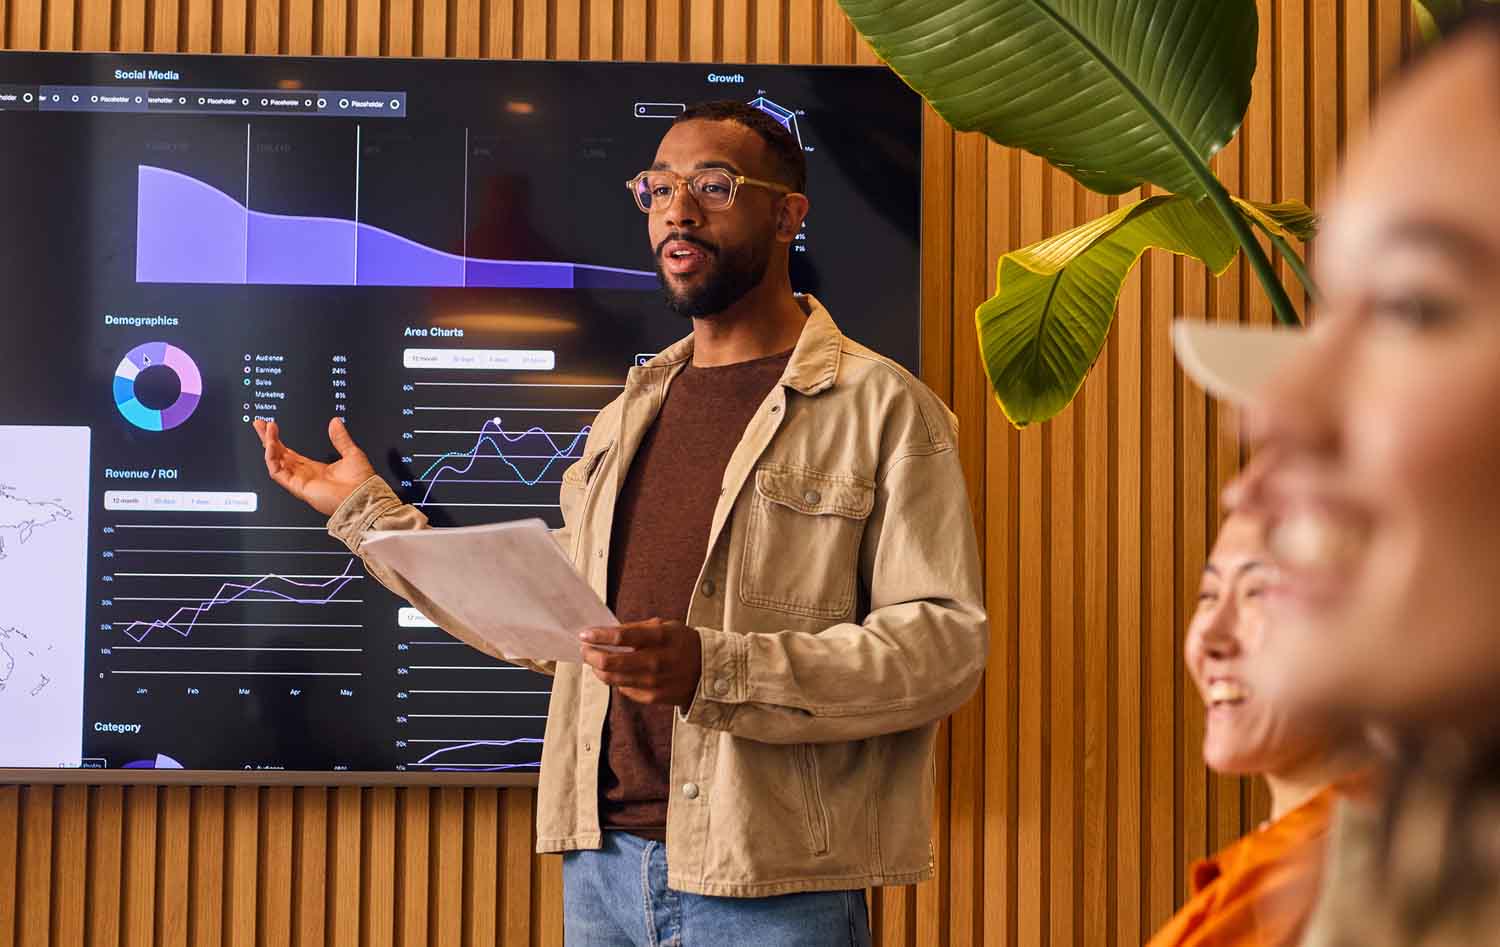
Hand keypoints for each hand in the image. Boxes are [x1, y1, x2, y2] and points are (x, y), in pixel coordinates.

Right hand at [252, 417, 377, 516]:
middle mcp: (305, 475)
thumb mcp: (351, 453)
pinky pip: (278, 473)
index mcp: (316, 469)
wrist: (363, 498)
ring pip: (276, 462)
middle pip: (279, 455)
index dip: (279, 440)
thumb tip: (335, 422)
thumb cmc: (361, 483)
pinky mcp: (297, 487)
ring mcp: (300, 481)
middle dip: (268, 439)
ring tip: (266, 429)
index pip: (290, 453)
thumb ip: (340, 438)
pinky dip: (272, 458)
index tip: (272, 426)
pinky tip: (271, 445)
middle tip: (260, 424)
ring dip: (269, 445)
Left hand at [579, 619, 702, 708]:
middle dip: (591, 655)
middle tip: (585, 648)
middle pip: (610, 662)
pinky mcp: (652, 698)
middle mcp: (656, 662)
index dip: (598, 635)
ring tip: (594, 660)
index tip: (584, 634)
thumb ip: (637, 629)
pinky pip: (623, 689)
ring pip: (612, 678)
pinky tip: (615, 672)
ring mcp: (653, 683)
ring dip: (597, 668)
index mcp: (660, 638)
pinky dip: (615, 679)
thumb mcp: (666, 627)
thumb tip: (607, 632)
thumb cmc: (683, 644)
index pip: (621, 636)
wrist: (709, 671)